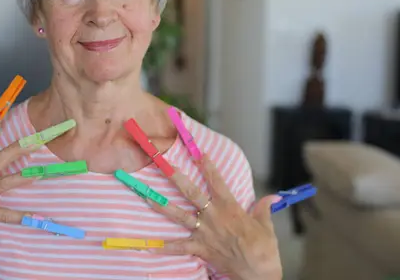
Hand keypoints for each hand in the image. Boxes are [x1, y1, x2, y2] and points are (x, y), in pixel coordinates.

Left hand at [148, 158, 282, 279]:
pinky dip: (165, 247)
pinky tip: (151, 246)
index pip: (216, 181)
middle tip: (162, 164)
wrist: (258, 272)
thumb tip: (272, 198)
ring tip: (146, 196)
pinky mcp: (200, 248)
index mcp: (229, 207)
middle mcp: (213, 216)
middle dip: (175, 177)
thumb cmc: (264, 249)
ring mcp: (204, 232)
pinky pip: (179, 247)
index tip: (198, 151)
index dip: (207, 165)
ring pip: (179, 215)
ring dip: (162, 205)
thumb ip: (264, 208)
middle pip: (191, 193)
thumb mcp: (266, 225)